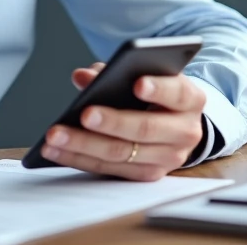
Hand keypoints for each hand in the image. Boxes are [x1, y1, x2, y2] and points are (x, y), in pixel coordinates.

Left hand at [40, 62, 205, 180]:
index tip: (137, 83)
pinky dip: (80, 159)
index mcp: (190, 99)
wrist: (177, 124)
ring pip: (123, 153)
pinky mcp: (148, 175)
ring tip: (55, 135)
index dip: (159, 88)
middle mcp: (185, 131)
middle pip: (146, 128)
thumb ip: (115, 71)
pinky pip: (110, 169)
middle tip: (83, 114)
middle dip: (112, 121)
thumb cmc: (157, 94)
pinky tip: (57, 150)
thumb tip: (82, 76)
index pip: (178, 93)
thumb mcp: (146, 75)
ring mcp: (168, 158)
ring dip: (84, 145)